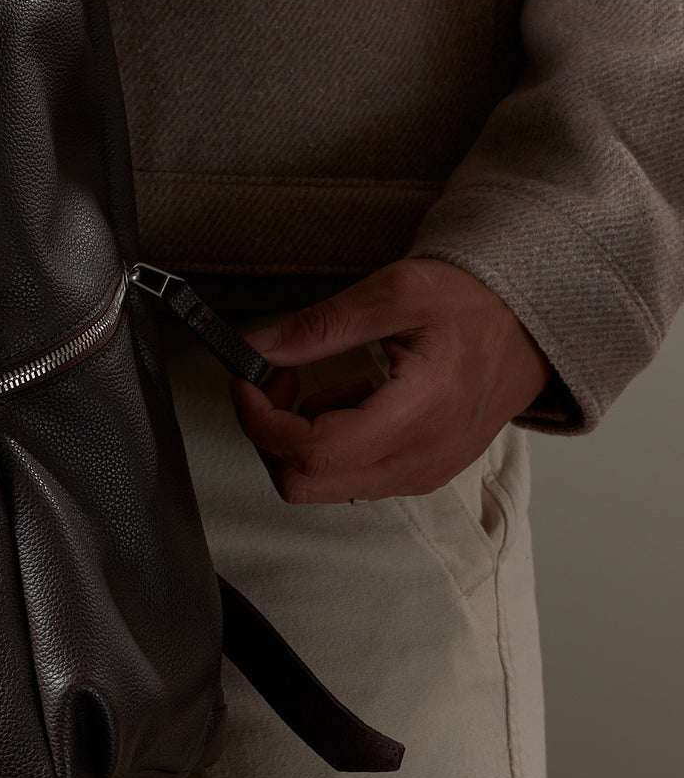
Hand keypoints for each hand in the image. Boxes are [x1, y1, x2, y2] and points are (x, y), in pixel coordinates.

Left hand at [230, 257, 551, 503]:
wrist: (530, 327)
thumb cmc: (471, 304)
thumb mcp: (396, 291)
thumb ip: (323, 324)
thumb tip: (259, 347)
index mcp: (417, 414)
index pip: (313, 452)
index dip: (261, 419)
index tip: (247, 378)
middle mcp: (419, 460)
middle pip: (306, 483)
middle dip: (270, 433)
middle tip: (276, 379)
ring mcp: (421, 474)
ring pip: (324, 486)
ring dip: (299, 437)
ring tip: (319, 381)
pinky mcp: (421, 473)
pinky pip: (352, 477)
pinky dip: (329, 443)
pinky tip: (348, 396)